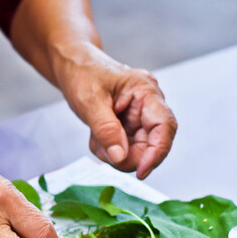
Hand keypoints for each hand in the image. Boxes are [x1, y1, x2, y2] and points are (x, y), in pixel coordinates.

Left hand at [58, 46, 177, 178]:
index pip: (164, 126)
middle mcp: (148, 105)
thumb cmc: (82, 73)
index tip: (141, 172)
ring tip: (95, 138)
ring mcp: (139, 116)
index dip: (157, 153)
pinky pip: (123, 148)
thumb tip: (121, 158)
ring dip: (114, 153)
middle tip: (106, 154)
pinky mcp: (128, 125)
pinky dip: (108, 149)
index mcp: (146, 92)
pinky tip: (96, 136)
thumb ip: (106, 131)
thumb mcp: (90, 102)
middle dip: (129, 156)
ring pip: (136, 150)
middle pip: (151, 143)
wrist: (72, 64)